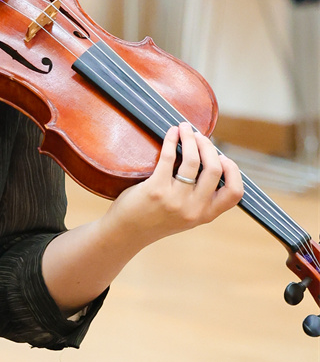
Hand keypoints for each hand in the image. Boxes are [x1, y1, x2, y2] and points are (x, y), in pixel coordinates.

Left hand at [109, 121, 243, 244]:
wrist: (128, 232)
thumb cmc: (157, 218)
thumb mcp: (187, 215)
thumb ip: (201, 197)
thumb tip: (211, 159)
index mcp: (205, 215)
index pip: (234, 193)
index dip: (233, 171)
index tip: (222, 157)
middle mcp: (193, 209)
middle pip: (215, 169)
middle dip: (208, 146)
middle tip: (199, 136)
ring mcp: (175, 200)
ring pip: (194, 160)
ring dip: (190, 138)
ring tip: (185, 129)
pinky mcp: (155, 190)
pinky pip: (169, 157)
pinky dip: (171, 140)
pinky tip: (171, 132)